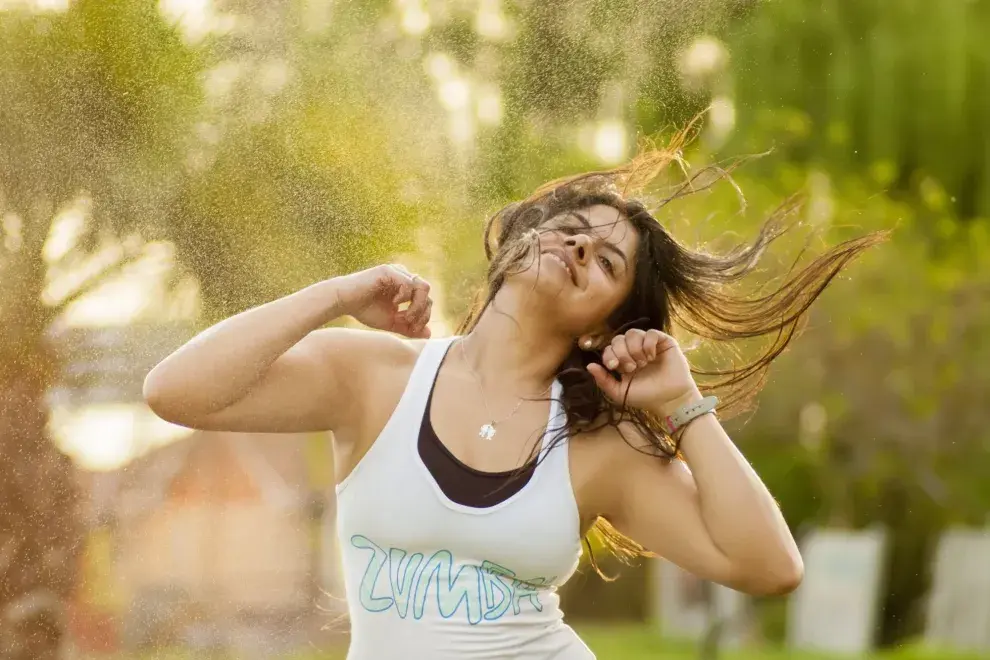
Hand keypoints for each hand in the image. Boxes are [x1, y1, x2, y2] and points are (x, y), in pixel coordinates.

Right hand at [333, 264, 432, 337]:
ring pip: (422, 286)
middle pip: (427, 294)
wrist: (343, 302)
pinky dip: (405, 296)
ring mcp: (397, 272)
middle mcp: (404, 277)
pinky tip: (394, 304)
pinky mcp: (388, 271)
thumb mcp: (391, 323)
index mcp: (406, 288)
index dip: (424, 317)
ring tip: (404, 316)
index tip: (412, 328)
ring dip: (417, 305)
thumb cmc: (365, 310)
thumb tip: (429, 334)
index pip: (427, 300)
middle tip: (408, 323)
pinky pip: (408, 282)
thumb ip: (409, 328)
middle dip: (421, 312)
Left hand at [586, 329, 700, 415]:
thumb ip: (603, 380)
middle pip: (619, 338)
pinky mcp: (664, 342)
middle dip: (622, 353)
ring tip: (642, 363)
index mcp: (623, 360)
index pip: (609, 348)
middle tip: (631, 368)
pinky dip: (648, 344)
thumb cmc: (646, 397)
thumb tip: (589, 365)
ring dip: (634, 349)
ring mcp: (649, 345)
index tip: (614, 367)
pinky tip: (651, 356)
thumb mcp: (620, 392)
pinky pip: (651, 332)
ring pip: (633, 333)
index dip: (609, 354)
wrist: (670, 400)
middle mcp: (635, 350)